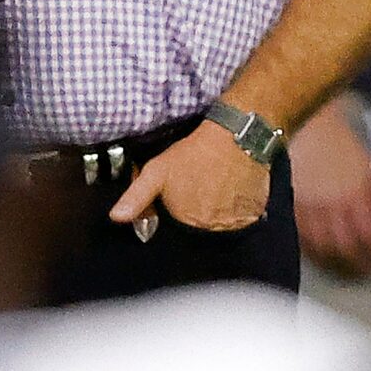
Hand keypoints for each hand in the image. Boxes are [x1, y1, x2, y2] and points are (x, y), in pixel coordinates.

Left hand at [111, 120, 269, 234]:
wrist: (235, 137)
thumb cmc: (192, 154)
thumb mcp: (157, 171)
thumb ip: (136, 197)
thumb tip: (116, 218)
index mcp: (185, 221)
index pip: (177, 233)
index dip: (177, 217)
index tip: (182, 200)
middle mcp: (210, 228)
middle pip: (199, 231)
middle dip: (196, 216)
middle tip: (200, 190)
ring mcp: (235, 223)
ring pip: (222, 227)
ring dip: (218, 215)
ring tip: (217, 190)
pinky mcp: (254, 215)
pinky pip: (243, 221)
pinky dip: (237, 212)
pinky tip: (232, 193)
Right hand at [292, 99, 370, 278]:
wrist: (306, 127)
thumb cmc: (342, 145)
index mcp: (360, 191)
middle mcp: (337, 203)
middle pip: (349, 247)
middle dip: (358, 265)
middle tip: (364, 273)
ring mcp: (312, 207)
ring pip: (325, 247)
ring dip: (337, 264)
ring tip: (343, 269)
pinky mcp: (293, 207)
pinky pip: (304, 239)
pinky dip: (315, 253)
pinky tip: (321, 256)